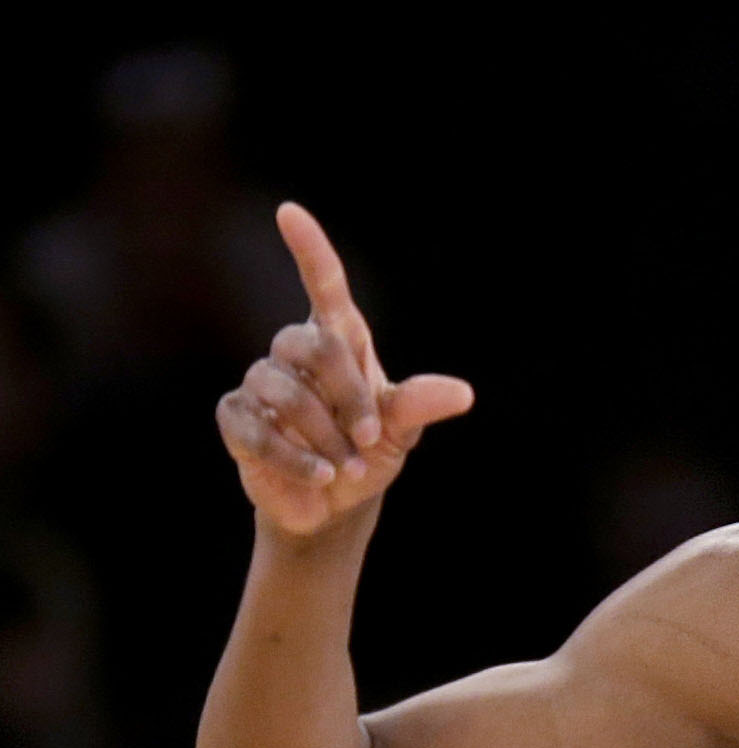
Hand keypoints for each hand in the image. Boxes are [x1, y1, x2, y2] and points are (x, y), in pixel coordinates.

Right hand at [215, 203, 473, 538]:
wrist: (334, 503)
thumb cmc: (367, 453)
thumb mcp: (399, 431)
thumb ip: (418, 406)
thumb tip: (463, 394)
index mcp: (337, 342)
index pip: (324, 288)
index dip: (310, 251)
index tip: (290, 214)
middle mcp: (294, 354)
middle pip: (312, 346)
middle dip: (346, 396)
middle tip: (369, 439)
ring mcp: (261, 383)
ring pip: (284, 392)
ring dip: (324, 437)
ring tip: (347, 467)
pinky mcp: (236, 420)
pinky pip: (258, 430)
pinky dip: (294, 459)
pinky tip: (321, 476)